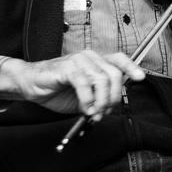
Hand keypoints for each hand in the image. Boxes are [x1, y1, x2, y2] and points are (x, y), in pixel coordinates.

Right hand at [0, 50, 145, 117]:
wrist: (31, 85)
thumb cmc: (57, 89)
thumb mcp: (85, 95)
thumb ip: (100, 95)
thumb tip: (113, 106)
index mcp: (96, 61)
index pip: (119, 59)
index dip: (131, 68)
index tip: (140, 79)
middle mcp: (89, 57)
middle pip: (114, 75)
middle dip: (113, 98)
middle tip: (104, 113)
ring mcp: (78, 60)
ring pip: (102, 80)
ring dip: (101, 102)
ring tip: (94, 114)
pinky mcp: (67, 68)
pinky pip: (84, 84)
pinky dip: (87, 101)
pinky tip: (85, 109)